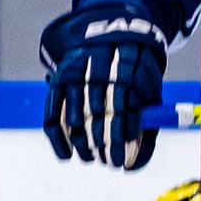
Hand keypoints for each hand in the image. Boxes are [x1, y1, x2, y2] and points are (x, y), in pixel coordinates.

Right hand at [39, 7, 166, 168]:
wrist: (109, 34)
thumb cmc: (133, 73)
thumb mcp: (149, 90)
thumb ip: (146, 126)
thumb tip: (134, 166)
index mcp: (129, 67)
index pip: (124, 108)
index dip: (121, 139)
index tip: (121, 161)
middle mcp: (100, 68)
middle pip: (98, 113)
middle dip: (102, 144)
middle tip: (107, 161)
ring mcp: (76, 73)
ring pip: (74, 116)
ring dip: (82, 143)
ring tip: (91, 158)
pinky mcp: (58, 78)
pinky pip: (52, 113)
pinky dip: (57, 138)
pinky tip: (66, 155)